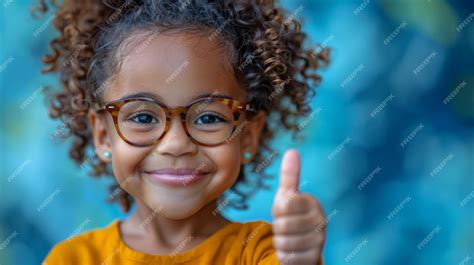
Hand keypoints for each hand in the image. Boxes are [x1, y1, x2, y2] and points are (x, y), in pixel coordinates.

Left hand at [272, 150, 325, 264]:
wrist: (303, 246)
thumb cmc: (292, 216)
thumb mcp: (288, 196)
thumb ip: (290, 176)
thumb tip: (292, 151)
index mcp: (313, 203)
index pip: (283, 205)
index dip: (277, 211)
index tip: (283, 211)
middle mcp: (321, 221)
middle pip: (282, 225)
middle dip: (277, 228)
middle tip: (285, 227)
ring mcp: (319, 241)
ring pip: (283, 242)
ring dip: (280, 242)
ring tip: (288, 238)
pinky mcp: (314, 258)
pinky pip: (287, 257)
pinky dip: (284, 255)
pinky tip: (292, 251)